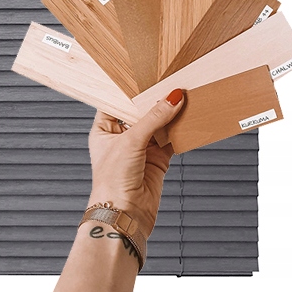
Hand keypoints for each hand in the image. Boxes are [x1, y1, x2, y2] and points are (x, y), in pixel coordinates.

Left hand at [88, 89, 184, 236]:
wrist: (124, 216)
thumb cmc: (112, 181)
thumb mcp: (131, 142)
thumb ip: (154, 118)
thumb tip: (172, 98)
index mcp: (103, 129)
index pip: (116, 102)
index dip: (129, 90)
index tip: (145, 74)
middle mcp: (121, 138)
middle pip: (139, 113)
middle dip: (154, 101)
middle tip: (168, 82)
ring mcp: (139, 149)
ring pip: (157, 125)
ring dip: (168, 115)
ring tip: (181, 96)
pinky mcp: (156, 161)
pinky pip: (170, 140)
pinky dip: (178, 131)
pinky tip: (187, 118)